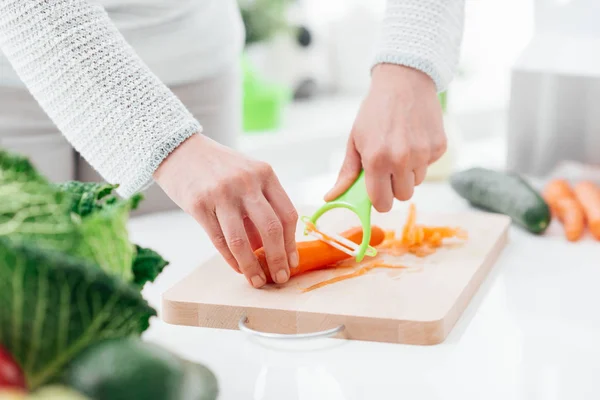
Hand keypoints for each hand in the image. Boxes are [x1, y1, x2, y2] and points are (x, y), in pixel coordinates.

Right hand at [154, 134, 298, 287]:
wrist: (178, 149)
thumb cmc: (218, 167)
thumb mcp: (247, 175)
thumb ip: (261, 206)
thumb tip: (272, 248)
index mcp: (265, 173)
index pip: (287, 214)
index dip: (292, 243)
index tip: (292, 262)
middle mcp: (246, 182)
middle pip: (271, 229)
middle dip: (278, 259)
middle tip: (281, 278)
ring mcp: (222, 193)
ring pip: (242, 241)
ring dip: (252, 267)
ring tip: (257, 281)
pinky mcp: (198, 205)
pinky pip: (219, 241)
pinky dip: (231, 259)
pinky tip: (238, 268)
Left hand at [326, 64, 446, 210]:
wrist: (404, 81)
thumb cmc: (375, 111)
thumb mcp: (354, 140)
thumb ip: (347, 172)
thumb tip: (331, 198)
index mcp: (377, 160)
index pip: (382, 203)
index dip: (380, 200)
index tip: (378, 191)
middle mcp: (402, 160)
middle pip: (402, 196)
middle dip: (395, 186)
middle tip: (389, 165)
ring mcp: (423, 154)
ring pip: (417, 182)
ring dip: (409, 171)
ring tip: (401, 146)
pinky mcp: (440, 147)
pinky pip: (429, 166)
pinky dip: (422, 157)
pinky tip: (414, 137)